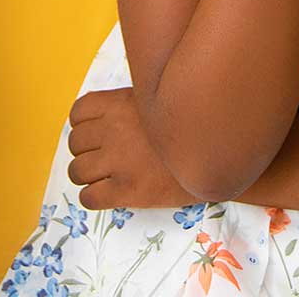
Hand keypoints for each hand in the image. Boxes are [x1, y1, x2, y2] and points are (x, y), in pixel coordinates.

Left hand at [67, 87, 199, 208]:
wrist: (223, 156)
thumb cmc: (194, 127)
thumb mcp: (164, 100)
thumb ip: (134, 103)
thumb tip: (109, 110)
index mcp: (123, 103)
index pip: (78, 112)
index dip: (84, 124)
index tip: (98, 132)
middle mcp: (117, 129)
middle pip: (75, 143)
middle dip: (87, 151)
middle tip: (106, 157)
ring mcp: (120, 161)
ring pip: (76, 172)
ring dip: (88, 175)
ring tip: (108, 176)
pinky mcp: (127, 190)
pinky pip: (87, 198)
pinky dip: (94, 197)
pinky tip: (112, 193)